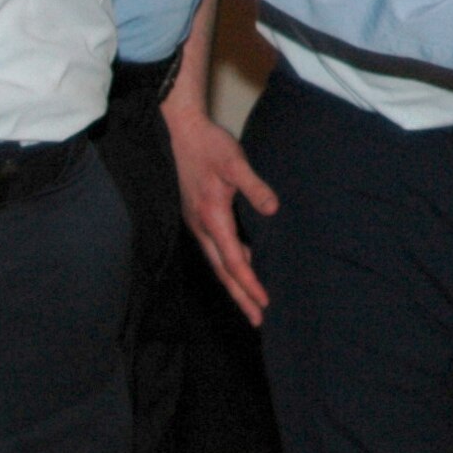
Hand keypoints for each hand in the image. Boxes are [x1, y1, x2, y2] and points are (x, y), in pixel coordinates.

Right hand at [163, 102, 279, 326]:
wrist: (180, 130)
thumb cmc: (208, 145)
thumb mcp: (235, 162)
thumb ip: (254, 187)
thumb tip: (273, 209)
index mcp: (212, 217)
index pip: (234, 261)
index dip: (249, 284)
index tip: (264, 303)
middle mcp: (201, 227)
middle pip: (223, 271)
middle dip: (240, 297)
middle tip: (257, 321)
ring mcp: (196, 223)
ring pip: (216, 262)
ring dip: (233, 284)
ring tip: (250, 303)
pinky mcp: (197, 216)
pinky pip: (214, 250)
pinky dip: (227, 265)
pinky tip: (241, 266)